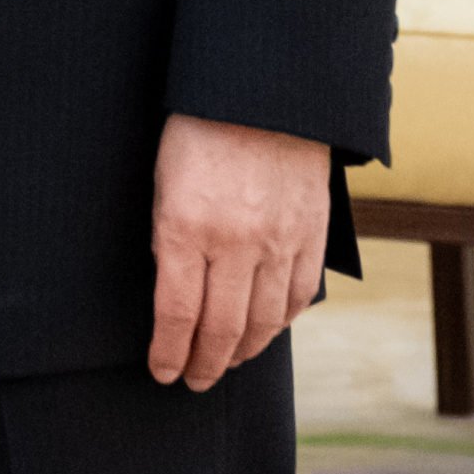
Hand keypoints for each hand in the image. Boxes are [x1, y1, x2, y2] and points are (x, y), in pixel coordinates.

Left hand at [147, 114, 330, 389]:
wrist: (265, 92)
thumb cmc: (201, 128)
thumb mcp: (163, 178)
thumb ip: (167, 235)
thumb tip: (172, 285)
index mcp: (185, 228)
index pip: (176, 314)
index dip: (168, 352)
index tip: (162, 372)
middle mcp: (233, 244)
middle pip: (220, 329)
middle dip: (204, 365)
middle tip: (194, 381)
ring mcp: (278, 243)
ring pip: (262, 322)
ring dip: (242, 352)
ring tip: (227, 363)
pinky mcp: (311, 236)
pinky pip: (298, 297)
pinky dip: (281, 322)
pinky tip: (266, 330)